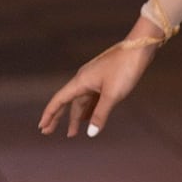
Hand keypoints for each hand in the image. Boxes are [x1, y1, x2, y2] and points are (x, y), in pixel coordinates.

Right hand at [38, 37, 155, 137]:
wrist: (139, 48)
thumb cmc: (125, 68)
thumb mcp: (113, 95)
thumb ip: (100, 114)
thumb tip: (91, 133)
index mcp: (81, 82)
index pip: (59, 100)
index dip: (50, 114)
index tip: (42, 127)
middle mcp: (84, 80)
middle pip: (68, 102)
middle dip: (59, 118)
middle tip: (49, 132)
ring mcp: (95, 79)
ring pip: (81, 101)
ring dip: (77, 116)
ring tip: (73, 131)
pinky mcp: (105, 79)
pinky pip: (92, 98)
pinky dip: (89, 109)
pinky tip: (90, 118)